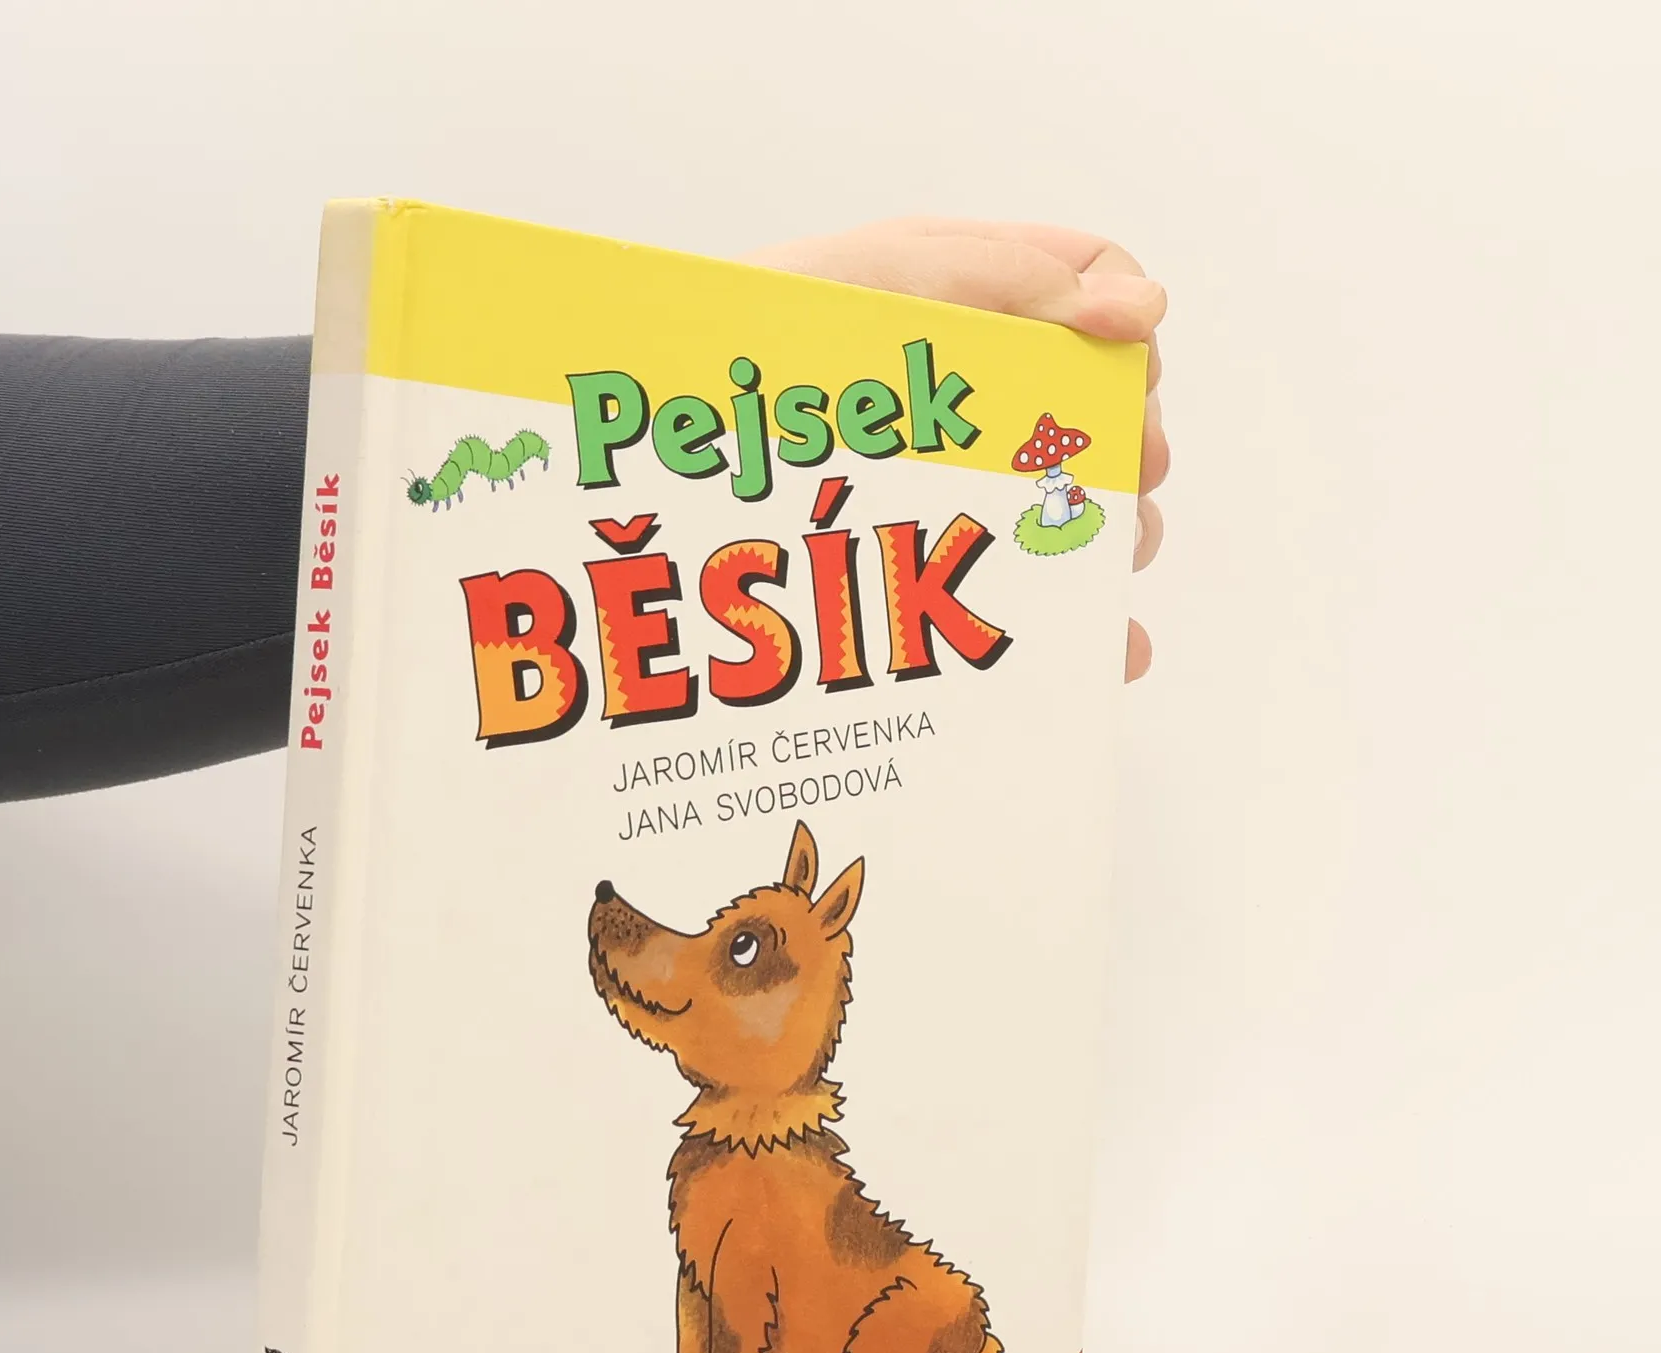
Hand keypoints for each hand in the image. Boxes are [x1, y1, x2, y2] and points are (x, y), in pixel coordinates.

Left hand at [742, 216, 1168, 682]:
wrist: (634, 462)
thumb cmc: (738, 357)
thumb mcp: (872, 279)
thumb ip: (1003, 277)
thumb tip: (1140, 305)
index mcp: (951, 303)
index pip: (1085, 290)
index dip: (1121, 331)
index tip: (1127, 382)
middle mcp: (951, 396)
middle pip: (1086, 412)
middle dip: (1118, 449)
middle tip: (1122, 480)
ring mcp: (931, 488)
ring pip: (1060, 513)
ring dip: (1100, 542)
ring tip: (1098, 567)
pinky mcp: (908, 576)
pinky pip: (1011, 605)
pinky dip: (1074, 632)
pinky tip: (1106, 652)